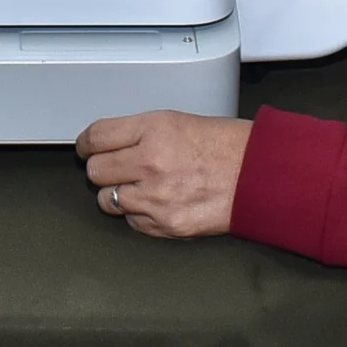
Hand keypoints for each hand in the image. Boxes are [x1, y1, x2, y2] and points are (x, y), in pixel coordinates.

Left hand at [75, 110, 252, 238]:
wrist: (259, 176)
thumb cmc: (226, 146)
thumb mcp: (178, 121)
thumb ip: (140, 133)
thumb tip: (109, 143)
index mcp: (153, 130)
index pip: (97, 136)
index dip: (86, 143)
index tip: (87, 148)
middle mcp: (150, 162)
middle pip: (96, 170)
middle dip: (102, 169)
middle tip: (113, 168)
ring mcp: (156, 197)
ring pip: (107, 200)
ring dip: (117, 194)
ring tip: (136, 187)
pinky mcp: (166, 225)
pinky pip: (132, 222)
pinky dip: (138, 215)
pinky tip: (154, 203)